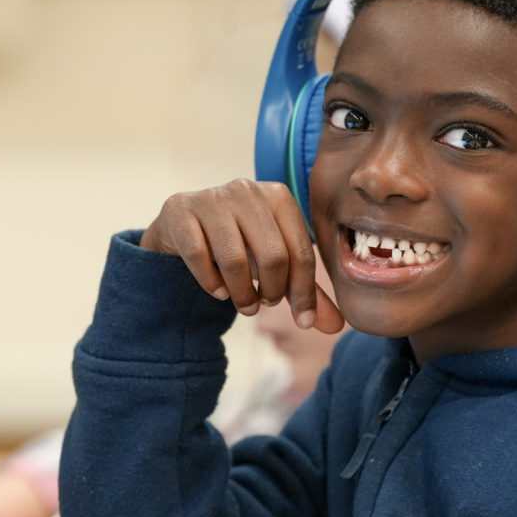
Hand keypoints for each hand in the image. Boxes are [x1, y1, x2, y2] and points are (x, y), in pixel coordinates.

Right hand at [140, 180, 343, 333]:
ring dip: (243, 294)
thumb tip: (335, 326)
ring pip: (235, 259)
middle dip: (273, 291)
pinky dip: (212, 283)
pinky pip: (200, 257)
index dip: (304, 292)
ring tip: (244, 304)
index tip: (303, 320)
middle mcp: (247, 190)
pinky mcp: (180, 211)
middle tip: (264, 305)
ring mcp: (211, 198)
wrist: (183, 228)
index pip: (300, 251)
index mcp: (278, 196)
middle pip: (273, 255)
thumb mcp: (274, 265)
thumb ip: (304, 292)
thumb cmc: (239, 246)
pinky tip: (219, 291)